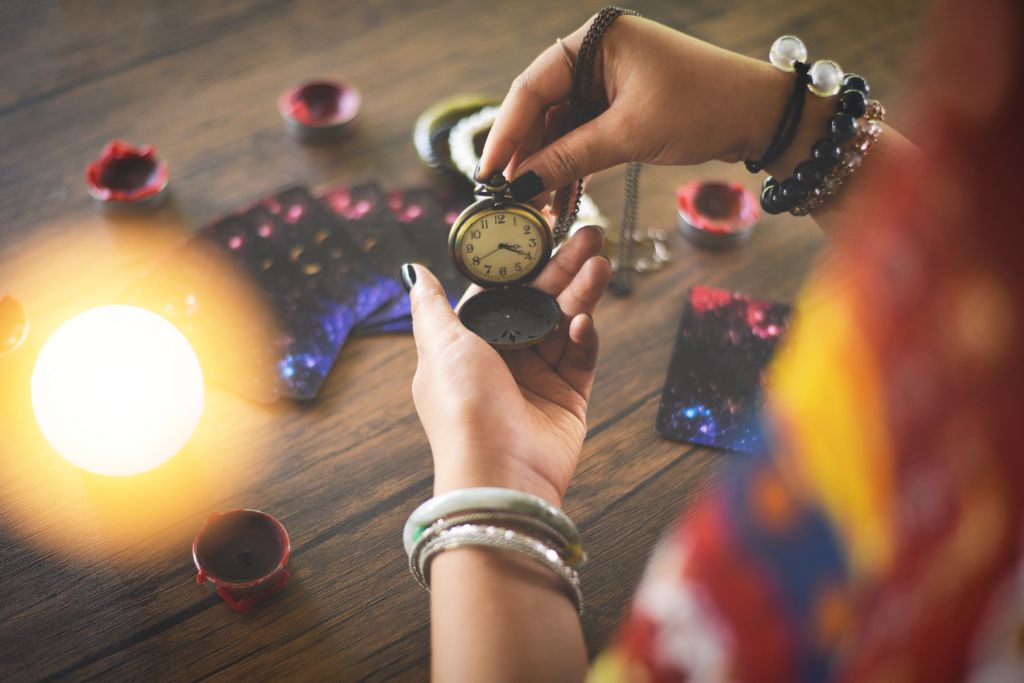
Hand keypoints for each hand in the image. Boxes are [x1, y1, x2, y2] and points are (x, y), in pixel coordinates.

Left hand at [407, 227, 610, 505]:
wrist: (498, 471)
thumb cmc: (462, 408)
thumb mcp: (439, 346)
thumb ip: (431, 305)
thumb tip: (412, 270)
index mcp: (470, 343)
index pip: (501, 291)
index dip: (522, 261)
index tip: (543, 229)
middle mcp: (504, 358)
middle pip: (539, 301)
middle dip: (564, 268)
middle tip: (590, 235)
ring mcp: (538, 378)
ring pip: (565, 323)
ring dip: (582, 293)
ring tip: (601, 263)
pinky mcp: (568, 398)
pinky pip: (580, 358)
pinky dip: (584, 338)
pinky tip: (585, 321)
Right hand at [479, 15, 822, 201]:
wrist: (761, 116)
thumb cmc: (703, 107)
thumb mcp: (629, 134)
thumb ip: (569, 158)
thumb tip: (520, 185)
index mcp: (595, 40)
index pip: (532, 87)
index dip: (506, 133)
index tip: (489, 173)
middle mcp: (597, 53)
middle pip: (542, 107)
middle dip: (526, 154)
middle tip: (509, 197)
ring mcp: (609, 78)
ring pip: (562, 125)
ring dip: (548, 164)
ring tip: (536, 205)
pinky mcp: (623, 103)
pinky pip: (584, 132)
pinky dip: (572, 162)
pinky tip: (559, 193)